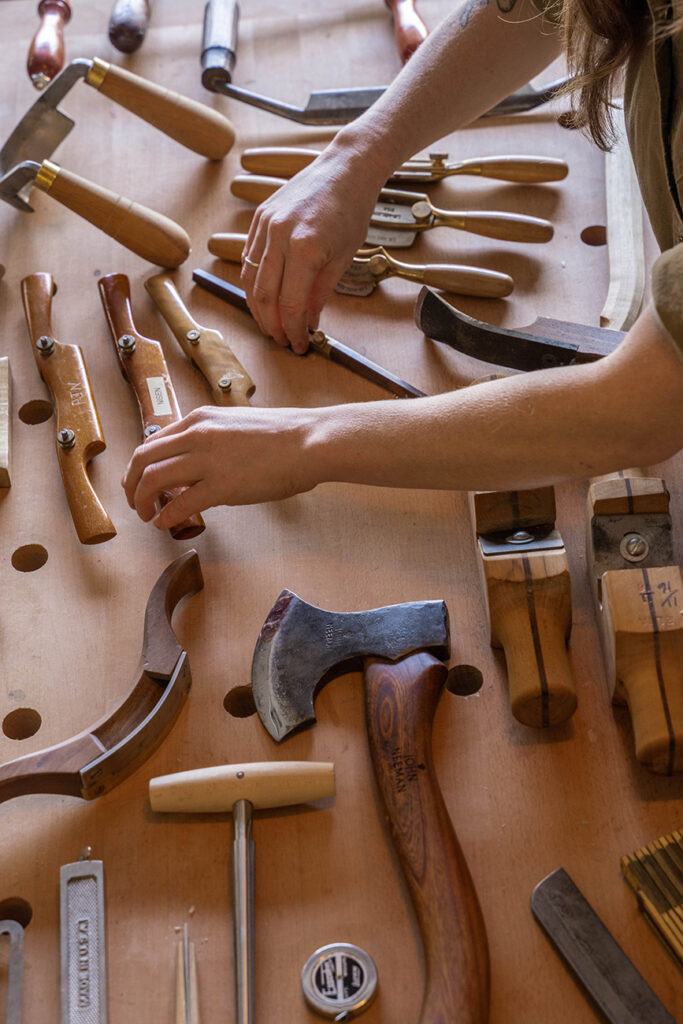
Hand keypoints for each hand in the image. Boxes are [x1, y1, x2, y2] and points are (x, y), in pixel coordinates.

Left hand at [121, 405, 318, 529]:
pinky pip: (179, 504)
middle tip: (134, 500)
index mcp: (201, 418)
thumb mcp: (237, 424)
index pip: (155, 440)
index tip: (142, 480)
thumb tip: (200, 463)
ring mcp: (207, 460)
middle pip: (143, 459)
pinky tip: (164, 524)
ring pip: (153, 480)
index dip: (141, 464)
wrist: (309, 442)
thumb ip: (213, 439)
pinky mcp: (220, 486)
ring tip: (146, 515)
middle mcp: (197, 435)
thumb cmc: (284, 435)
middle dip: (131, 483)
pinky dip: (165, 516)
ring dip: (142, 501)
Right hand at [240, 133, 388, 351]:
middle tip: (283, 340)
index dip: (294, 330)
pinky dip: (254, 281)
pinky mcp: (259, 218)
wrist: (345, 168)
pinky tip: (264, 296)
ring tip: (271, 324)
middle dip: (272, 325)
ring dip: (258, 307)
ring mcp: (265, 225)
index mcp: (304, 248)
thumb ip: (320, 293)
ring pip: (250, 279)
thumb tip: (307, 321)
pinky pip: (249, 258)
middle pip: (264, 296)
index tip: (300, 344)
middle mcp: (279, 236)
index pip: (290, 304)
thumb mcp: (342, 258)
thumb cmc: (351, 210)